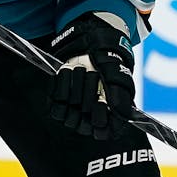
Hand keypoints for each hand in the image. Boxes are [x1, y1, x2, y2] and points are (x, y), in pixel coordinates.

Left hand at [48, 12, 135, 139]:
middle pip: (84, 123)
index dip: (100, 121)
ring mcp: (74, 111)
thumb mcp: (119, 76)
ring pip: (69, 116)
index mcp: (109, 116)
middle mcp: (91, 117)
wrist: (90, 43)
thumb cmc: (110, 61)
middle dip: (89, 94)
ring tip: (82, 70)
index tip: (101, 102)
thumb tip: (121, 113)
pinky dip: (60, 84)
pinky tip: (67, 71)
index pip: (102, 133)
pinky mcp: (58, 102)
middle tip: (94, 74)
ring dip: (75, 88)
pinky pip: (55, 104)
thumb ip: (121, 96)